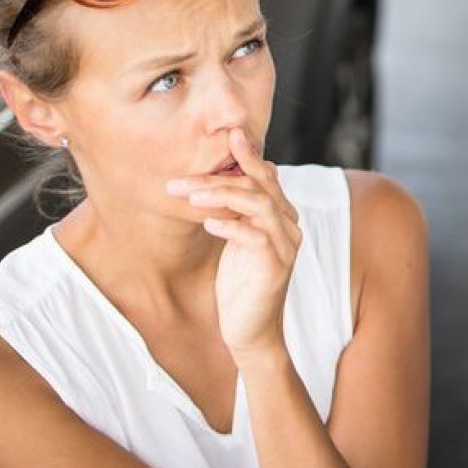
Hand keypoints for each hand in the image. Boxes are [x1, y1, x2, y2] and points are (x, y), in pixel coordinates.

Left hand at [165, 127, 301, 362]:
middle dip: (217, 178)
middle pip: (258, 186)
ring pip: (259, 205)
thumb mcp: (234, 240)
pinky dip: (232, 226)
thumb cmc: (239, 285)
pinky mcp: (276, 268)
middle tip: (178, 182)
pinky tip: (208, 224)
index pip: (267, 176)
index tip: (228, 135)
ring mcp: (285, 247)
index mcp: (280, 217)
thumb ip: (233, 211)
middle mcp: (288, 227)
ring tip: (190, 198)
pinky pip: (256, 237)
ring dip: (222, 197)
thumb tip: (213, 181)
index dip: (248, 155)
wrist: (250, 332)